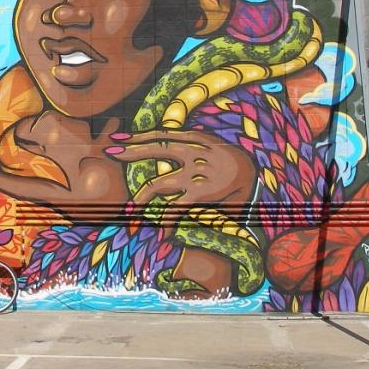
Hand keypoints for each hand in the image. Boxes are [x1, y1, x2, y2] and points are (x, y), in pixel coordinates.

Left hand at [105, 128, 254, 208]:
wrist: (259, 171)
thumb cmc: (236, 162)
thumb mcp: (214, 148)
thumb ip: (192, 149)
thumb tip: (168, 148)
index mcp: (194, 140)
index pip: (160, 135)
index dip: (136, 137)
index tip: (116, 139)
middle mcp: (191, 154)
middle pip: (154, 149)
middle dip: (129, 151)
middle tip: (109, 153)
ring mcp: (194, 173)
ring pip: (157, 184)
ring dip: (140, 198)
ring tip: (130, 211)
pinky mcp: (201, 192)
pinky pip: (176, 208)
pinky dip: (167, 221)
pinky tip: (161, 233)